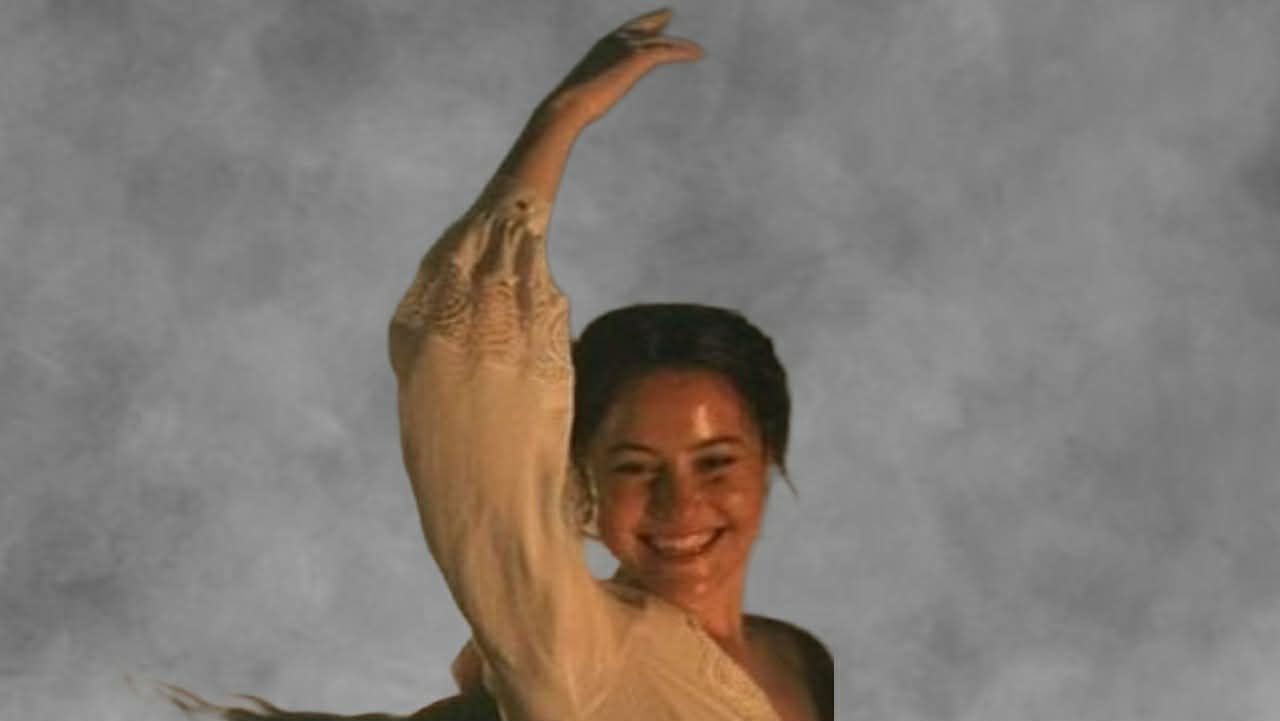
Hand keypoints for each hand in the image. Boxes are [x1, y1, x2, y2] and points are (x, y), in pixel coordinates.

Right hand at [542, 8, 702, 127]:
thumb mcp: (589, 88)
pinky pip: (668, 50)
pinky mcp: (638, 58)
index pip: (628, 29)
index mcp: (605, 43)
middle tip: (670, 14)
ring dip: (681, 45)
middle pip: (645, 25)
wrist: (571, 102)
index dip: (643, 24)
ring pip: (662, 41)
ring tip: (697, 50)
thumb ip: (595, 83)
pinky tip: (698, 54)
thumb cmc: (575, 102)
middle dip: (658, 20)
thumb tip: (590, 94)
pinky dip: (684, 51)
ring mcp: (628, 46)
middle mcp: (618, 39)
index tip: (654, 21)